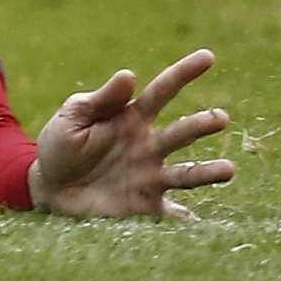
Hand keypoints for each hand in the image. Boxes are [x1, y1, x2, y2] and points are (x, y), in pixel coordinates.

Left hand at [28, 49, 235, 219]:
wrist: (51, 187)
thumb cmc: (62, 144)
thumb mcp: (74, 115)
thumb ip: (102, 99)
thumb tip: (129, 75)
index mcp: (132, 117)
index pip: (163, 91)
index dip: (184, 73)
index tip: (208, 56)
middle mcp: (149, 145)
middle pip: (181, 133)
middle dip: (201, 125)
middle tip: (221, 118)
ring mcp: (151, 176)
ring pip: (186, 173)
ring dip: (207, 172)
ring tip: (229, 169)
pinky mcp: (145, 205)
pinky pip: (170, 215)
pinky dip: (185, 220)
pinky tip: (197, 223)